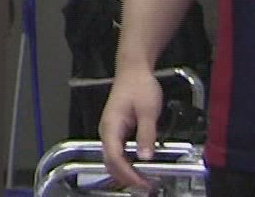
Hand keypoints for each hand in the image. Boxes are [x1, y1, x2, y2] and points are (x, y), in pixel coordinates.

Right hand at [97, 67, 164, 192]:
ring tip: (145, 179)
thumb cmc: (139, 85)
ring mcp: (111, 131)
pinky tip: (140, 166)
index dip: (128, 174)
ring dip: (127, 172)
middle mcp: (107, 131)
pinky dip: (128, 163)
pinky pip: (119, 153)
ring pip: (114, 160)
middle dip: (127, 178)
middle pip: (111, 163)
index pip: (115, 158)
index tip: (143, 182)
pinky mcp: (117, 131)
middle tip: (147, 186)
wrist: (134, 69)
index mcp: (111, 126)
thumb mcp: (147, 110)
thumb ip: (146, 134)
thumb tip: (146, 157)